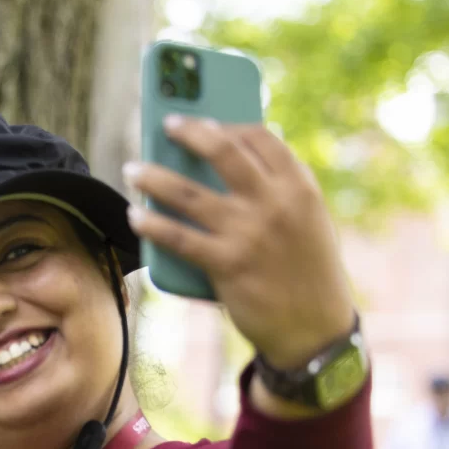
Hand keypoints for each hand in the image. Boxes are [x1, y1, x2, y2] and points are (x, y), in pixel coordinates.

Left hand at [125, 117, 356, 370]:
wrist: (315, 328)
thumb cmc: (305, 271)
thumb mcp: (306, 222)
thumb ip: (276, 192)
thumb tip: (220, 169)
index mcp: (299, 187)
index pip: (260, 138)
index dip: (228, 125)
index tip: (204, 120)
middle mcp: (274, 203)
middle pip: (223, 152)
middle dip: (189, 131)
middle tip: (165, 124)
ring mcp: (248, 233)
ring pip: (188, 192)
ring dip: (154, 176)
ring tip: (133, 168)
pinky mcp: (226, 264)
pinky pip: (177, 237)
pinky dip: (150, 224)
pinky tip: (135, 215)